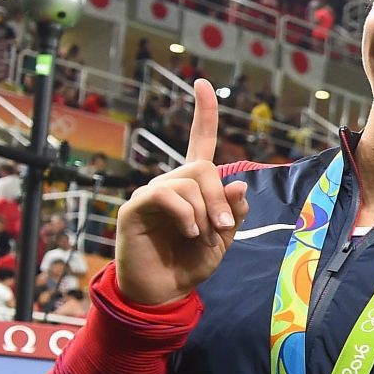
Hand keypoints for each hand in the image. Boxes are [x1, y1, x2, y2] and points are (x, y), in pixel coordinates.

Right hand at [112, 79, 247, 306]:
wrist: (164, 291)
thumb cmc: (191, 262)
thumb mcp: (224, 238)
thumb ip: (233, 212)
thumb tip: (238, 185)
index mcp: (194, 187)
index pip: (200, 142)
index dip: (203, 113)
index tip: (203, 83)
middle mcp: (171, 183)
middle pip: (202, 168)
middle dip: (220, 198)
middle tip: (224, 228)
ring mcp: (151, 193)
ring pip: (188, 182)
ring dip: (204, 213)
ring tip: (202, 237)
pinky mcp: (135, 207)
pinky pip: (166, 196)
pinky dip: (186, 216)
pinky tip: (189, 233)